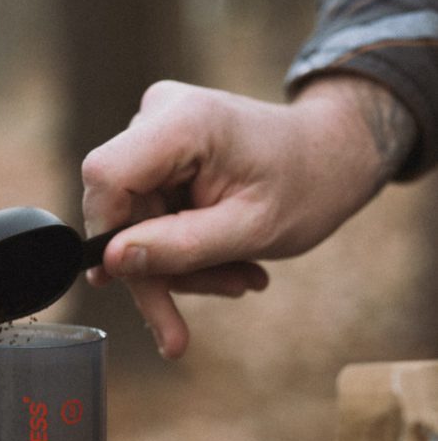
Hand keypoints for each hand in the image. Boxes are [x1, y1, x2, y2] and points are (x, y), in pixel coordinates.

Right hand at [81, 75, 415, 356]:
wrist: (334, 155)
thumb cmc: (306, 185)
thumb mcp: (250, 230)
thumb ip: (179, 248)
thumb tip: (110, 263)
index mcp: (183, 122)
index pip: (106, 177)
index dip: (107, 236)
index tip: (133, 284)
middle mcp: (158, 115)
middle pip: (119, 208)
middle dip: (157, 270)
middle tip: (182, 326)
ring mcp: (156, 130)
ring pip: (134, 220)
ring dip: (179, 266)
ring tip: (238, 279)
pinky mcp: (159, 152)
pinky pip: (150, 213)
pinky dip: (183, 248)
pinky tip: (227, 263)